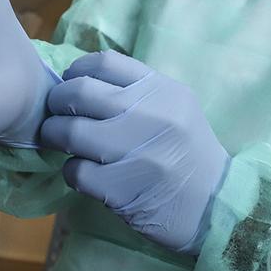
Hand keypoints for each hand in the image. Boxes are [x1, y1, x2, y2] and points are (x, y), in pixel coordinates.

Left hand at [40, 52, 230, 253]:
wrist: (216, 207)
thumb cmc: (187, 154)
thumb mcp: (174, 109)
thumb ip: (135, 91)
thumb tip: (78, 81)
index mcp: (162, 90)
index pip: (104, 62)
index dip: (76, 72)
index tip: (70, 86)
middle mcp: (150, 115)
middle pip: (78, 93)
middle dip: (56, 104)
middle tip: (56, 117)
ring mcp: (136, 153)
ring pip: (69, 132)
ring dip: (55, 137)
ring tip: (61, 144)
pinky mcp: (121, 189)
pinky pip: (75, 171)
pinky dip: (71, 171)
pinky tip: (84, 174)